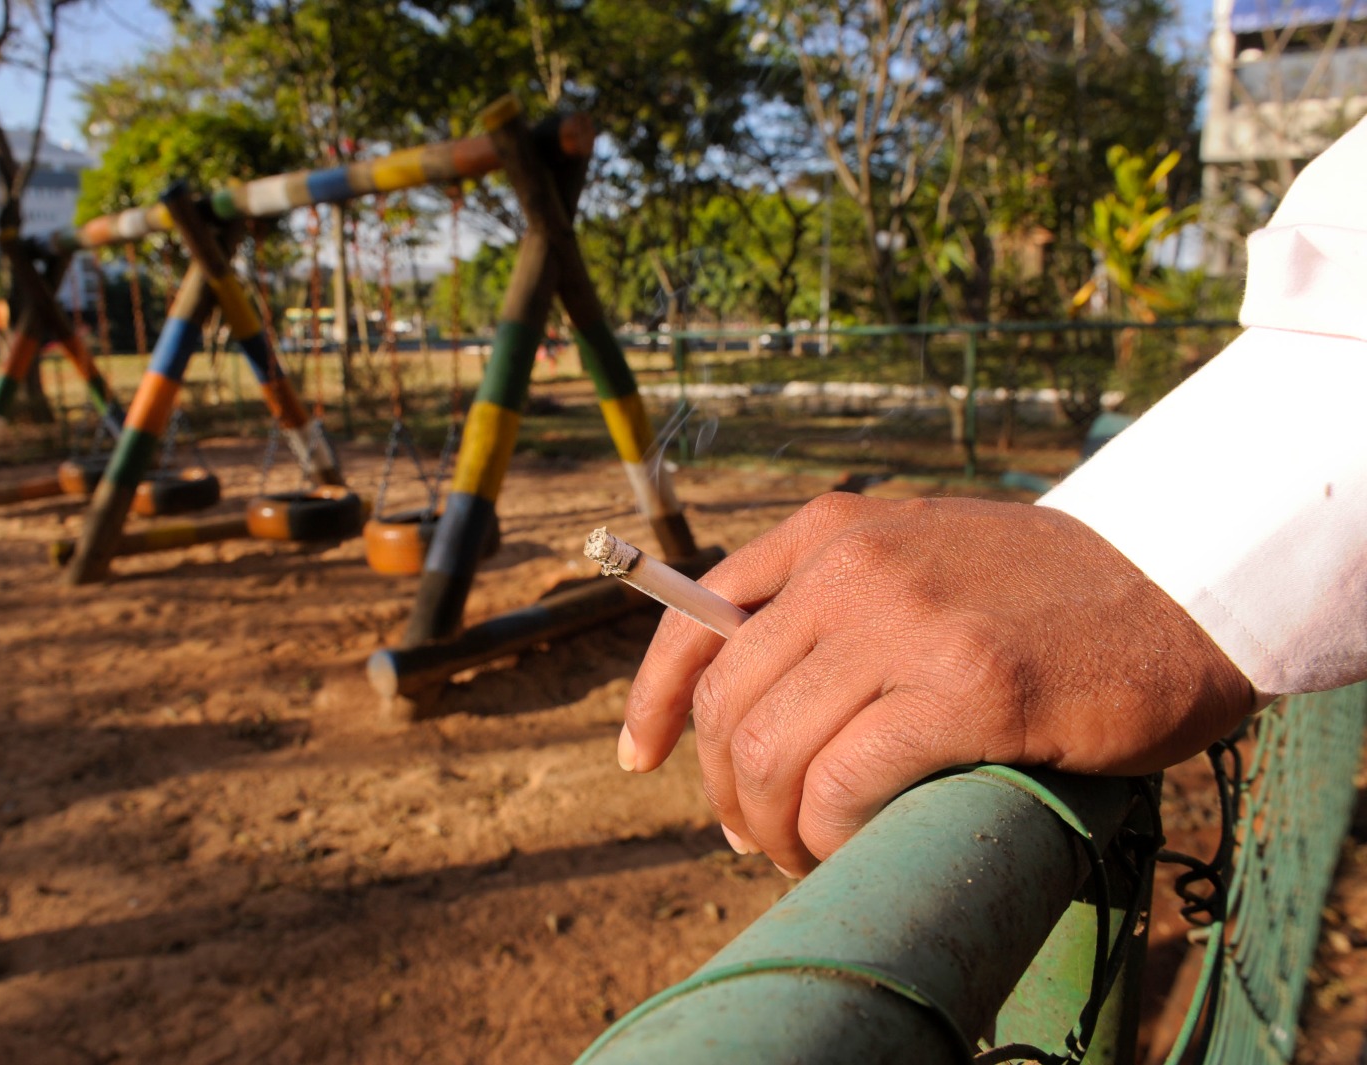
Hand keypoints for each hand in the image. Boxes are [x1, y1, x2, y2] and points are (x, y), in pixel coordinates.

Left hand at [621, 494, 1251, 876]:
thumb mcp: (917, 558)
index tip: (638, 757)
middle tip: (753, 835)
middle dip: (724, 787)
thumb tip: (750, 709)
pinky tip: (847, 847)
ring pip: (773, 749)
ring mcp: (908, 625)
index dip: (653, 698)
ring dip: (771, 824)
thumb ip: (833, 604)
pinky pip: (845, 783)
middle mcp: (853, 567)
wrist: (1178, 586)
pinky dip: (828, 833)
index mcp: (831, 530)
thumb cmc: (1043, 593)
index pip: (696, 616)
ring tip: (801, 852)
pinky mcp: (967, 690)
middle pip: (729, 701)